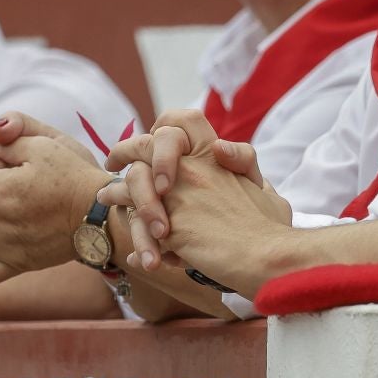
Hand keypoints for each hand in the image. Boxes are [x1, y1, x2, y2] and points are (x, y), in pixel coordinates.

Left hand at [102, 111, 288, 272]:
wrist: (266, 255)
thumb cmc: (271, 227)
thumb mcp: (266, 188)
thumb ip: (244, 169)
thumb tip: (224, 152)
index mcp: (215, 156)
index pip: (183, 121)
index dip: (164, 127)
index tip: (154, 139)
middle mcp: (192, 168)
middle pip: (147, 144)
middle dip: (126, 149)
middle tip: (115, 160)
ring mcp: (178, 195)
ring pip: (133, 180)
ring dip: (117, 188)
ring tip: (106, 194)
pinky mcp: (169, 226)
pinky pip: (136, 217)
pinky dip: (128, 224)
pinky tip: (121, 230)